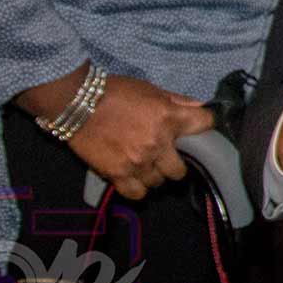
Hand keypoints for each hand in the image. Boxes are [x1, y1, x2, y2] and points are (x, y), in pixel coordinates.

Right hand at [17, 68, 214, 200]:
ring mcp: (138, 161)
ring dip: (154, 175)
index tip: (199, 130)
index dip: (205, 127)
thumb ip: (177, 101)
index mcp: (169, 118)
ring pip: (159, 182)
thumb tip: (200, 108)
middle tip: (165, 158)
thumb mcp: (151, 90)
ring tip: (145, 166)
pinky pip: (137, 193)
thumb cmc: (115, 92)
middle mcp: (158, 143)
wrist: (76, 102)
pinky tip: (133, 178)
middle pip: (180, 170)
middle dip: (175, 164)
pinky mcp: (117, 174)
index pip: (205, 125)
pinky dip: (137, 188)